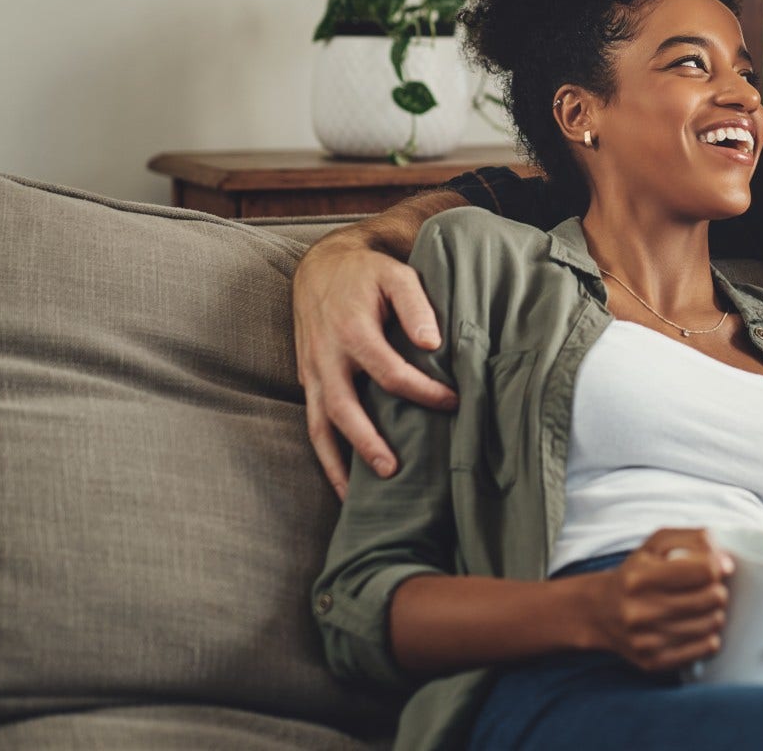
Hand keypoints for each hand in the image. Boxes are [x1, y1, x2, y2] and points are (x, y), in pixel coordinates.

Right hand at [294, 233, 457, 496]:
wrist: (321, 267)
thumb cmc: (368, 274)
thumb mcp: (396, 276)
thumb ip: (416, 305)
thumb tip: (432, 343)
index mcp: (352, 331)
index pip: (390, 372)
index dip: (423, 391)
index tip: (455, 402)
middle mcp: (327, 357)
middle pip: (343, 407)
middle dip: (366, 441)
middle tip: (393, 470)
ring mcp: (313, 373)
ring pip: (319, 425)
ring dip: (336, 462)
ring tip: (356, 496)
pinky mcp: (307, 382)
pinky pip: (312, 424)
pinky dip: (325, 457)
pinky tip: (343, 485)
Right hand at [589, 529, 733, 672]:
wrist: (599, 612)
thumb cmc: (635, 574)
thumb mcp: (656, 544)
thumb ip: (694, 540)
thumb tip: (726, 563)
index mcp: (640, 577)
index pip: (704, 571)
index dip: (717, 566)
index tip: (717, 567)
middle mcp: (640, 611)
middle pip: (712, 598)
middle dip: (717, 589)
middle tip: (708, 587)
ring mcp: (647, 640)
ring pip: (712, 623)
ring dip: (714, 612)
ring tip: (701, 606)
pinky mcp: (654, 661)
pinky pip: (706, 648)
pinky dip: (709, 635)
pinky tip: (696, 626)